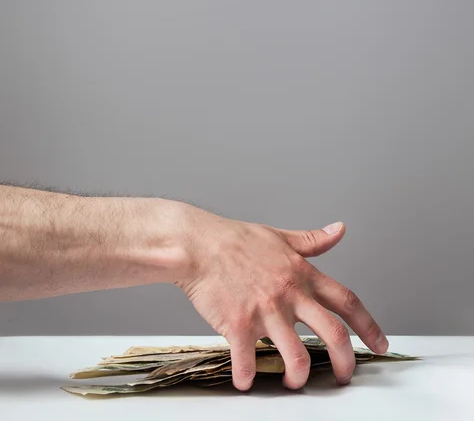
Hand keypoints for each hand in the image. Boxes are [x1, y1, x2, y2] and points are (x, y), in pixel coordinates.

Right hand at [176, 207, 387, 390]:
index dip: (369, 325)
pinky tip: (246, 380)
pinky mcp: (239, 324)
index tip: (379, 343)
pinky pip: (248, 361)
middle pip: (334, 335)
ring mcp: (266, 311)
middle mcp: (290, 294)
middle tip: (345, 377)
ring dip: (299, 377)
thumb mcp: (281, 236)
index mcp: (302, 274)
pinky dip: (248, 377)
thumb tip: (339, 230)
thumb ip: (313, 240)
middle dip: (346, 363)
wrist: (200, 244)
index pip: (347, 301)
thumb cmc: (237, 240)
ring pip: (296, 356)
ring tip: (295, 383)